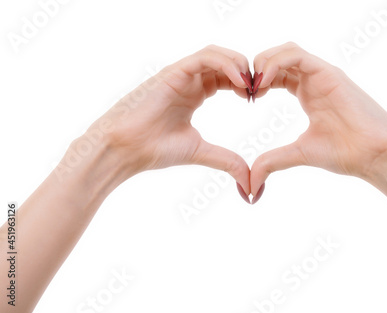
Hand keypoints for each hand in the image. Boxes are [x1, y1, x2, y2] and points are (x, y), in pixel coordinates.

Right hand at [86, 45, 252, 192]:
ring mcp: (180, 74)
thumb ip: (226, 160)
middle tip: (258, 90)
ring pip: (216, 53)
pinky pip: (204, 58)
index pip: (226, 77)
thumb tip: (249, 182)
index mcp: (194, 94)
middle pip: (224, 61)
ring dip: (238, 64)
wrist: (125, 150)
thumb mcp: (200, 152)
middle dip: (246, 71)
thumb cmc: (154, 149)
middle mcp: (188, 81)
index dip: (245, 84)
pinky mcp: (173, 72)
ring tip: (250, 86)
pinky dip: (225, 64)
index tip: (256, 99)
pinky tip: (238, 83)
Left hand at [250, 42, 386, 193]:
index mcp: (308, 93)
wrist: (376, 155)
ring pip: (287, 50)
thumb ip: (274, 161)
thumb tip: (252, 182)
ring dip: (264, 61)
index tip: (247, 99)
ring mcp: (323, 74)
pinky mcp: (329, 73)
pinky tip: (263, 82)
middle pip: (279, 57)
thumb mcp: (300, 154)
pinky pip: (297, 56)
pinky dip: (275, 63)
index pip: (277, 74)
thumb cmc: (347, 153)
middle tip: (245, 89)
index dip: (258, 82)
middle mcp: (315, 80)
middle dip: (257, 68)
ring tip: (253, 84)